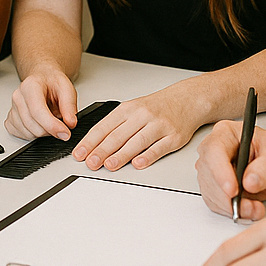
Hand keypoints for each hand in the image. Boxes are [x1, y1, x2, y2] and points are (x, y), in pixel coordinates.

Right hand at [4, 64, 77, 140]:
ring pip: (28, 133)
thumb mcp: (67, 88)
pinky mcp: (10, 120)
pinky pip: (22, 135)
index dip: (52, 126)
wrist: (43, 80)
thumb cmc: (52, 83)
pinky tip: (40, 123)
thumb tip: (70, 123)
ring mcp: (12, 109)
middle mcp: (18, 97)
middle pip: (33, 126)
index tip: (65, 133)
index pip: (37, 111)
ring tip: (50, 119)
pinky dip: (34, 135)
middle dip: (51, 130)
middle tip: (61, 123)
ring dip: (43, 133)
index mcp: (30, 86)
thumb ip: (69, 105)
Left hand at [72, 87, 198, 170]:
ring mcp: (158, 126)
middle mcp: (142, 115)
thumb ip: (115, 126)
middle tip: (91, 162)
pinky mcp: (173, 137)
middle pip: (118, 135)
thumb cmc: (156, 107)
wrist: (186, 100)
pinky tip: (138, 163)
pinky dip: (148, 156)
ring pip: (137, 141)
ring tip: (109, 165)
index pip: (104, 126)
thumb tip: (94, 145)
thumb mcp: (132, 109)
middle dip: (102, 150)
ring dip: (122, 155)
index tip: (80, 153)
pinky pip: (159, 147)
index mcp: (128, 109)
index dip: (90, 141)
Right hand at [194, 120, 265, 219]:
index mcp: (227, 133)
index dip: (220, 172)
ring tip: (254, 209)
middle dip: (227, 196)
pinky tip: (248, 209)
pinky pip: (215, 202)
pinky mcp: (216, 186)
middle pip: (208, 174)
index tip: (233, 190)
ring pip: (210, 191)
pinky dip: (230, 211)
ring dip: (230, 206)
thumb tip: (250, 182)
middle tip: (250, 207)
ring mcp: (214, 168)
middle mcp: (215, 150)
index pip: (214, 151)